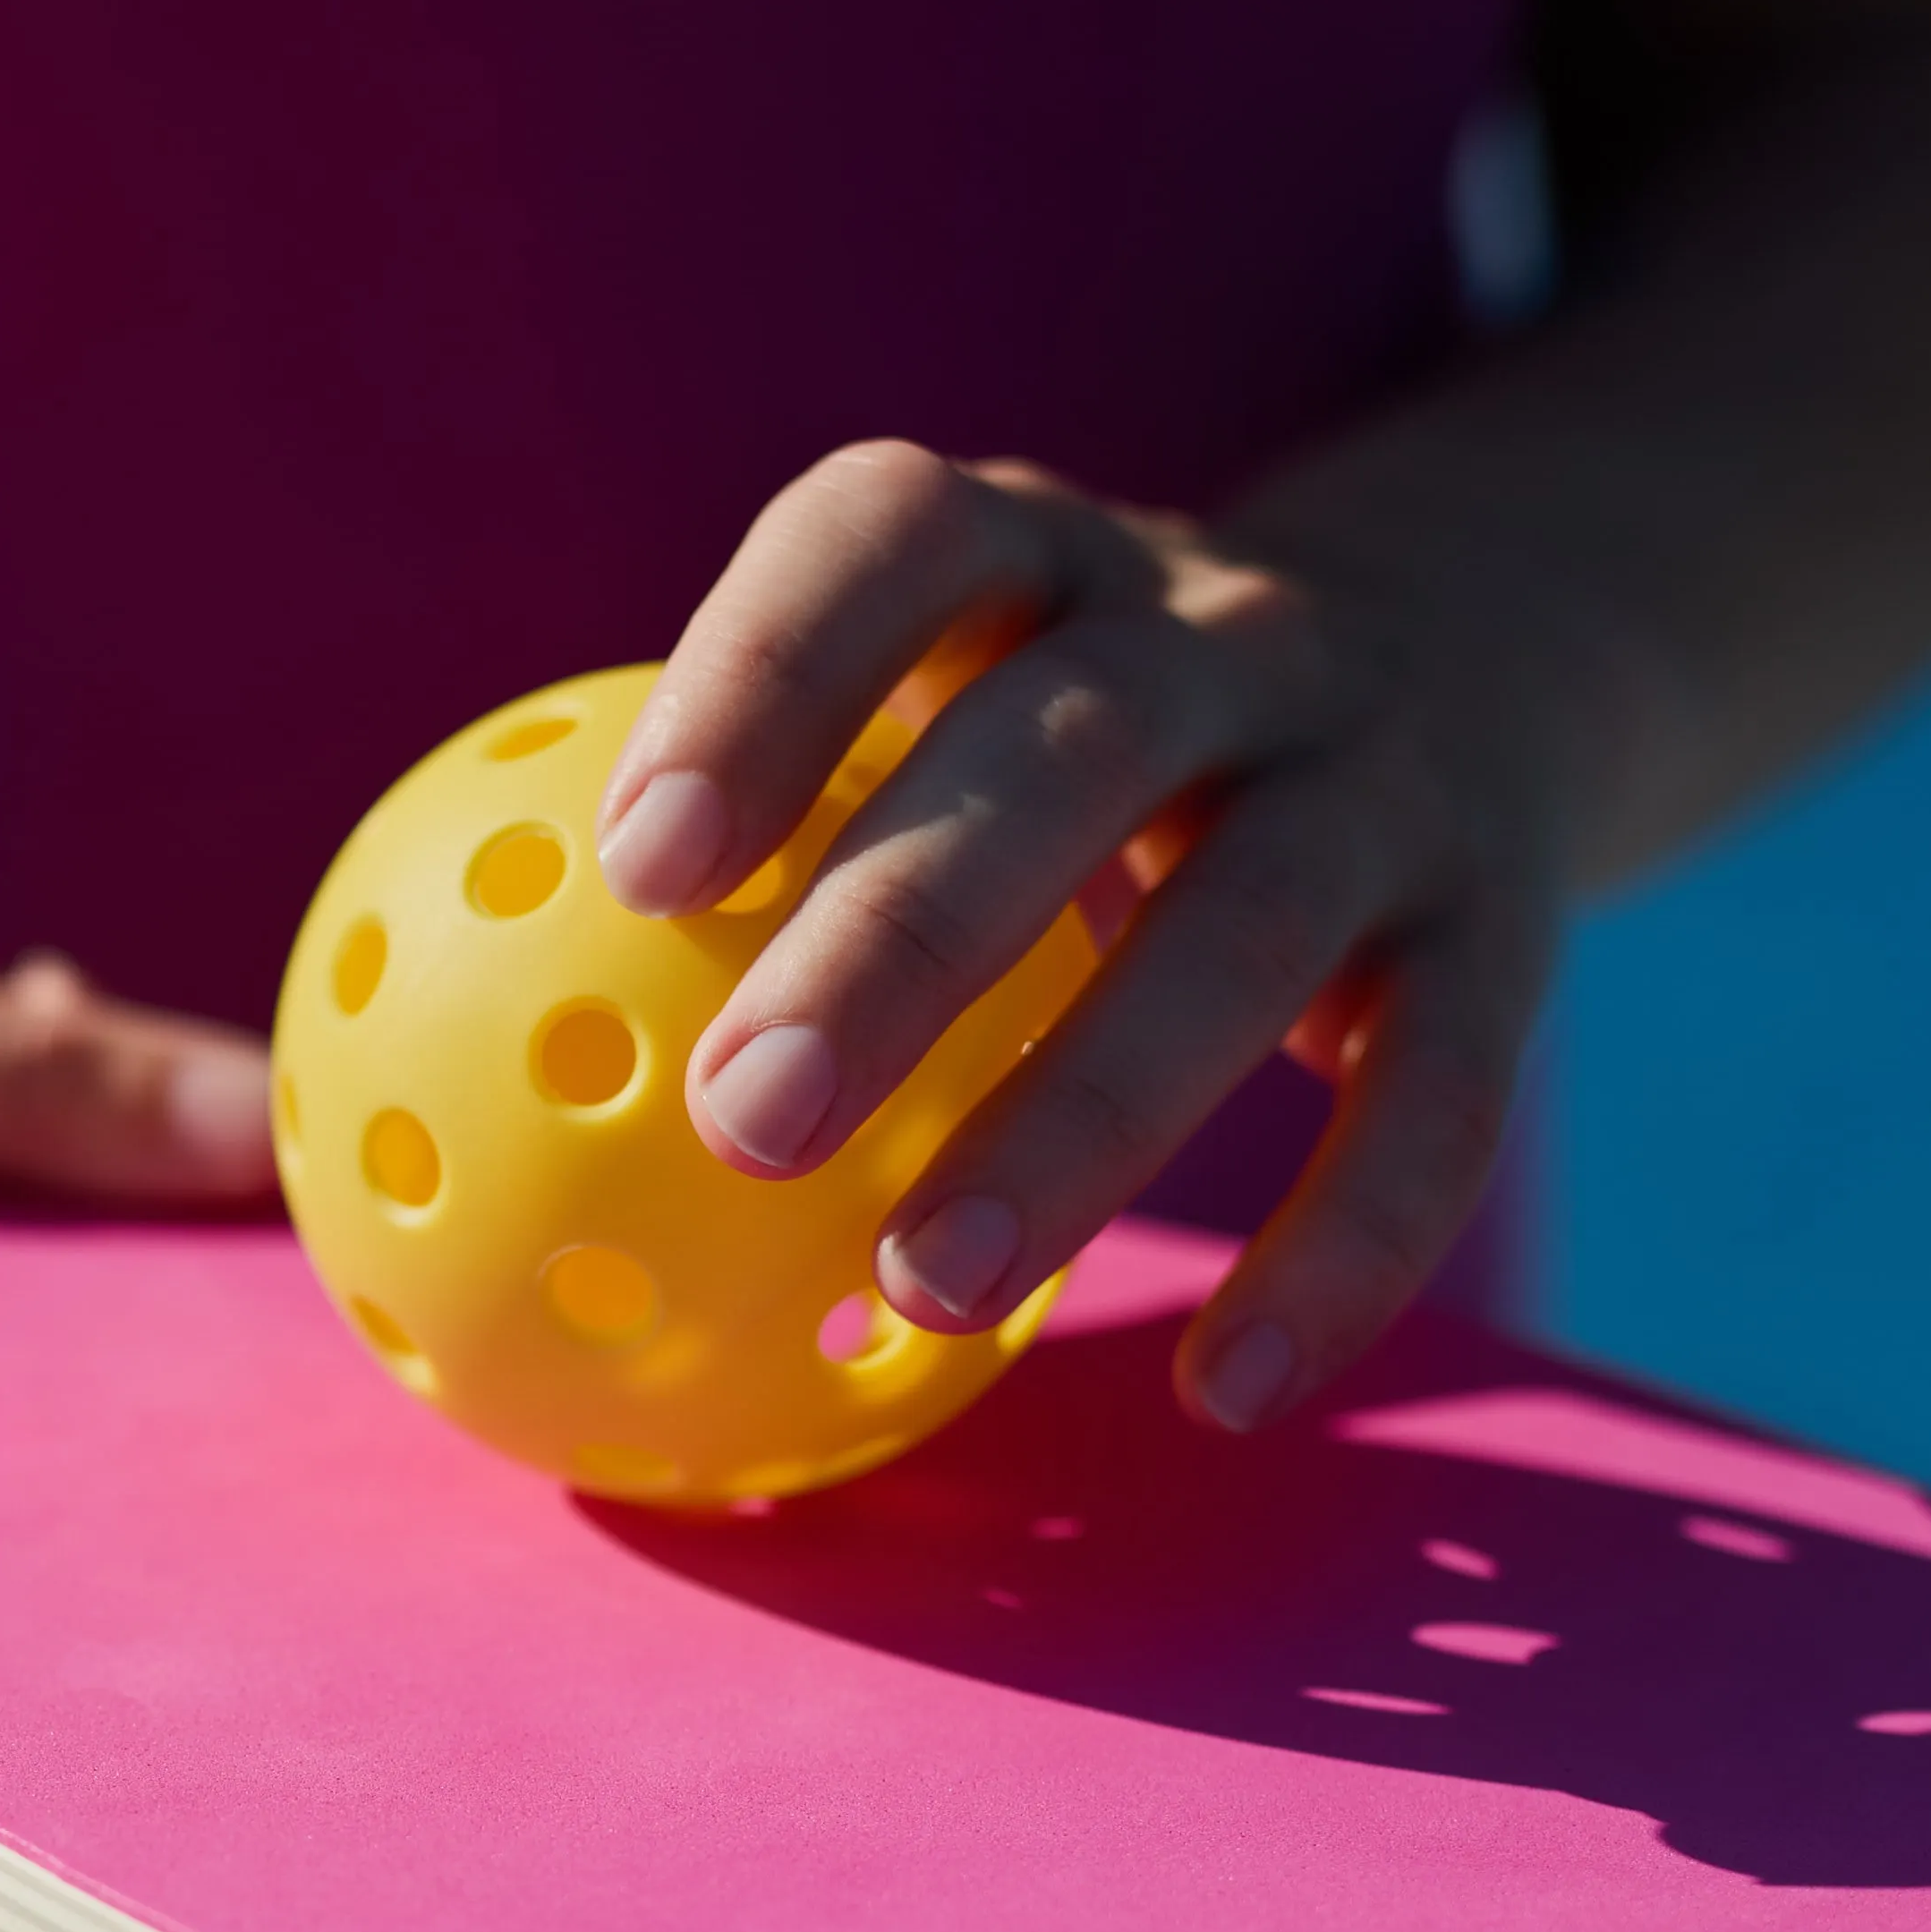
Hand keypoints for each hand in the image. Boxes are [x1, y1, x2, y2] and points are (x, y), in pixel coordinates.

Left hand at [594, 441, 1611, 1429]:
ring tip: (921, 1285)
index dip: (761, 680)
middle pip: (1064, 750)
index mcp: (1031, 551)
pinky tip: (1222, 1390)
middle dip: (899, 933)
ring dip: (1087, 1112)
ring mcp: (1381, 765)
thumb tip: (422, 1101)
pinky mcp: (1508, 920)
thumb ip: (743, 850)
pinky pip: (1440, 1090)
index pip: (888, 540)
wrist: (1477, 660)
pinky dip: (1340, 1243)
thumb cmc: (1068, 749)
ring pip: (1249, 922)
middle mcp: (1220, 624)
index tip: (635, 868)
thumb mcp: (938, 708)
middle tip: (740, 1122)